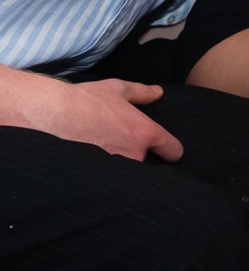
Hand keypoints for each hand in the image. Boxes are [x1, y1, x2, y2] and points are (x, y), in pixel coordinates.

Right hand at [0, 70, 183, 161]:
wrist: (52, 116)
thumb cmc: (86, 100)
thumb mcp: (118, 89)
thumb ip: (142, 92)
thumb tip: (158, 92)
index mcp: (145, 133)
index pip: (173, 151)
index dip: (171, 150)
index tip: (167, 151)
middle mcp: (134, 155)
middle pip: (150, 166)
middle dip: (142, 159)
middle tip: (127, 150)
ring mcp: (116, 169)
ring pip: (129, 174)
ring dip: (123, 169)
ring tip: (108, 156)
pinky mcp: (97, 178)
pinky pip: (109, 181)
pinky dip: (106, 177)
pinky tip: (96, 169)